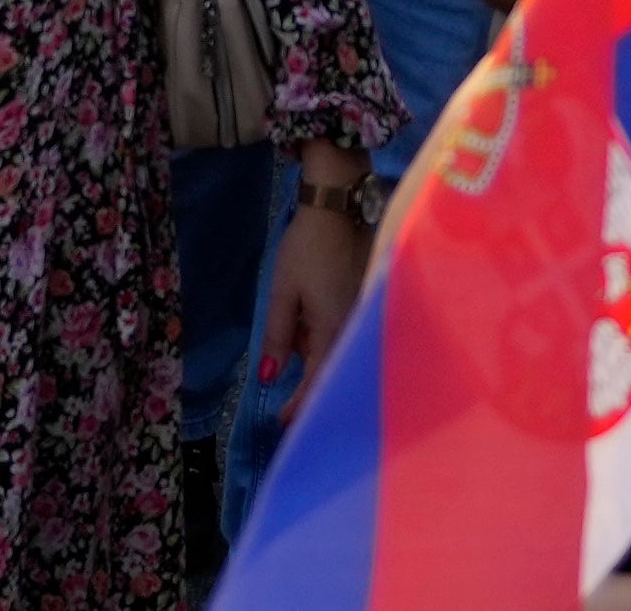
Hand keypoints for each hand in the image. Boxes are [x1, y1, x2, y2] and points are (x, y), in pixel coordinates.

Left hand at [259, 190, 371, 390]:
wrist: (338, 206)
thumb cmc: (307, 248)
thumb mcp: (283, 292)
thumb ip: (278, 337)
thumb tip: (268, 377)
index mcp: (334, 328)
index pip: (318, 379)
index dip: (302, 404)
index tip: (285, 422)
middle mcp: (354, 326)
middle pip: (332, 369)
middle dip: (309, 388)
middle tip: (287, 408)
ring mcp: (361, 313)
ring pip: (337, 350)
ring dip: (315, 359)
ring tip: (293, 350)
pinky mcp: (361, 301)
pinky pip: (342, 333)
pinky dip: (323, 340)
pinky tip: (308, 329)